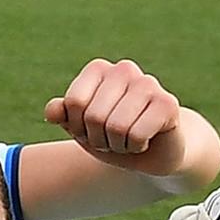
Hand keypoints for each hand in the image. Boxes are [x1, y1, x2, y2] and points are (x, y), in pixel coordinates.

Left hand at [47, 58, 195, 179]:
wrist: (152, 150)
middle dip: (98, 138)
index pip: (73, 103)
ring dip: (118, 145)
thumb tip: (52, 110)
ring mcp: (149, 83)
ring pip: (116, 127)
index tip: (89, 129)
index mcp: (98, 69)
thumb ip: (61, 115)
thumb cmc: (111, 134)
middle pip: (94, 116)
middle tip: (112, 137)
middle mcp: (124, 69)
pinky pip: (137, 134)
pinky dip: (136, 146)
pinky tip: (145, 140)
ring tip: (128, 139)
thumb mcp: (80, 127)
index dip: (77, 126)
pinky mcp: (168, 103)